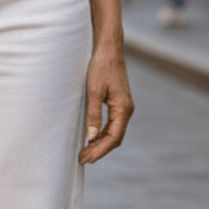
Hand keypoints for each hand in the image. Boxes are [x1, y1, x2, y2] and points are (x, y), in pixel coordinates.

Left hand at [80, 44, 132, 164]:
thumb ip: (93, 114)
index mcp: (123, 109)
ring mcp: (123, 107)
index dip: (99, 150)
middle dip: (99, 150)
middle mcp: (126, 110)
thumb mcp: (93, 91)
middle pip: (115, 138)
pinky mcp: (118, 103)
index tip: (86, 158)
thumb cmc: (101, 67)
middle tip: (82, 159)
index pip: (113, 137)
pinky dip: (102, 134)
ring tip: (85, 152)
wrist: (109, 50)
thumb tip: (91, 136)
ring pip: (114, 132)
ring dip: (100, 143)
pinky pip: (112, 124)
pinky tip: (91, 138)